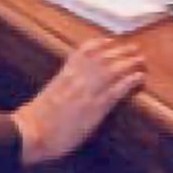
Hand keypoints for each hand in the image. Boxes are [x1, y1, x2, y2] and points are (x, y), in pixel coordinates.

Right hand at [13, 38, 143, 164]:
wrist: (32, 131)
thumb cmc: (35, 120)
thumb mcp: (48, 96)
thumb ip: (60, 87)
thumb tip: (67, 88)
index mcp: (63, 75)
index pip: (83, 52)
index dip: (99, 44)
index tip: (110, 40)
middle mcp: (76, 79)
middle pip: (102, 57)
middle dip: (120, 51)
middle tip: (134, 48)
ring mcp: (86, 92)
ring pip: (112, 69)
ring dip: (129, 62)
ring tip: (141, 60)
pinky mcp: (95, 107)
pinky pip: (116, 90)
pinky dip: (129, 81)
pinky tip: (139, 77)